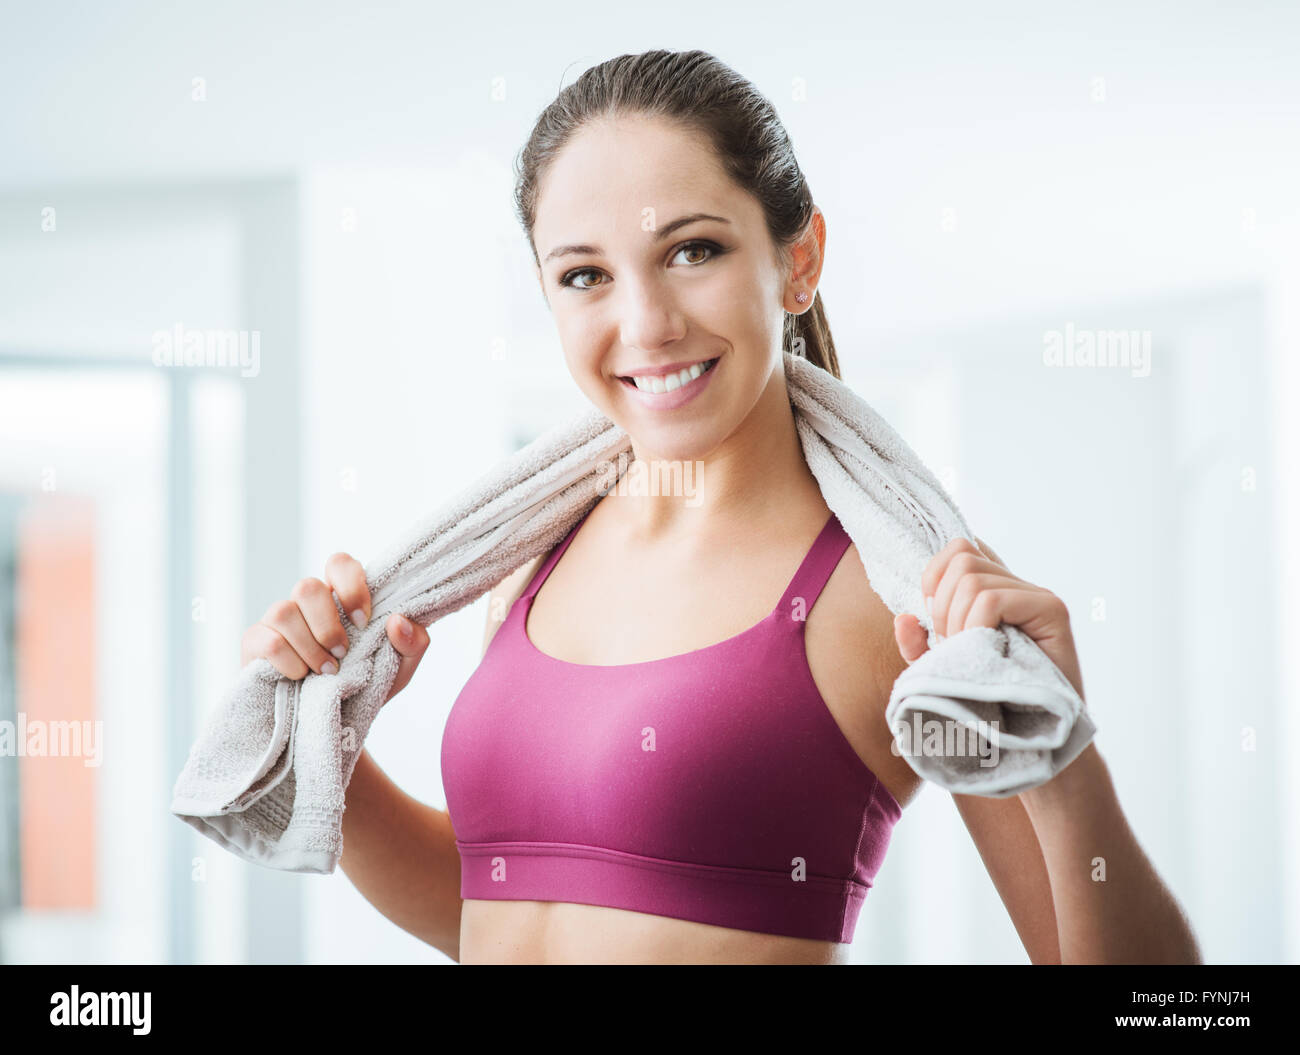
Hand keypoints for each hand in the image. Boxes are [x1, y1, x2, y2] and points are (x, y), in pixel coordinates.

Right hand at [240, 552, 430, 704]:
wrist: (333, 724)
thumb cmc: (366, 684)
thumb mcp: (401, 667)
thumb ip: (413, 642)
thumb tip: (397, 621)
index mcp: (341, 598)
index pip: (339, 563)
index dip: (351, 586)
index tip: (364, 621)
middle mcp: (306, 603)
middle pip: (307, 586)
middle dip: (327, 625)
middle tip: (342, 654)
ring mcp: (277, 621)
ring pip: (283, 611)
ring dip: (309, 647)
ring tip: (326, 672)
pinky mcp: (255, 643)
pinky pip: (266, 639)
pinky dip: (288, 661)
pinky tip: (300, 676)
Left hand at [892, 536, 1084, 701]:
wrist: (1031, 735)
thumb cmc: (988, 699)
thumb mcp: (941, 669)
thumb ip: (917, 644)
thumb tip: (903, 618)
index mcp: (992, 589)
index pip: (959, 548)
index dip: (934, 577)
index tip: (935, 622)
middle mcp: (1016, 585)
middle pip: (962, 558)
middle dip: (942, 606)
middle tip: (951, 645)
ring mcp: (1037, 595)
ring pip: (973, 580)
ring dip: (957, 622)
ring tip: (968, 653)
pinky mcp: (1052, 610)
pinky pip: (993, 600)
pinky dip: (976, 625)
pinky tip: (983, 650)